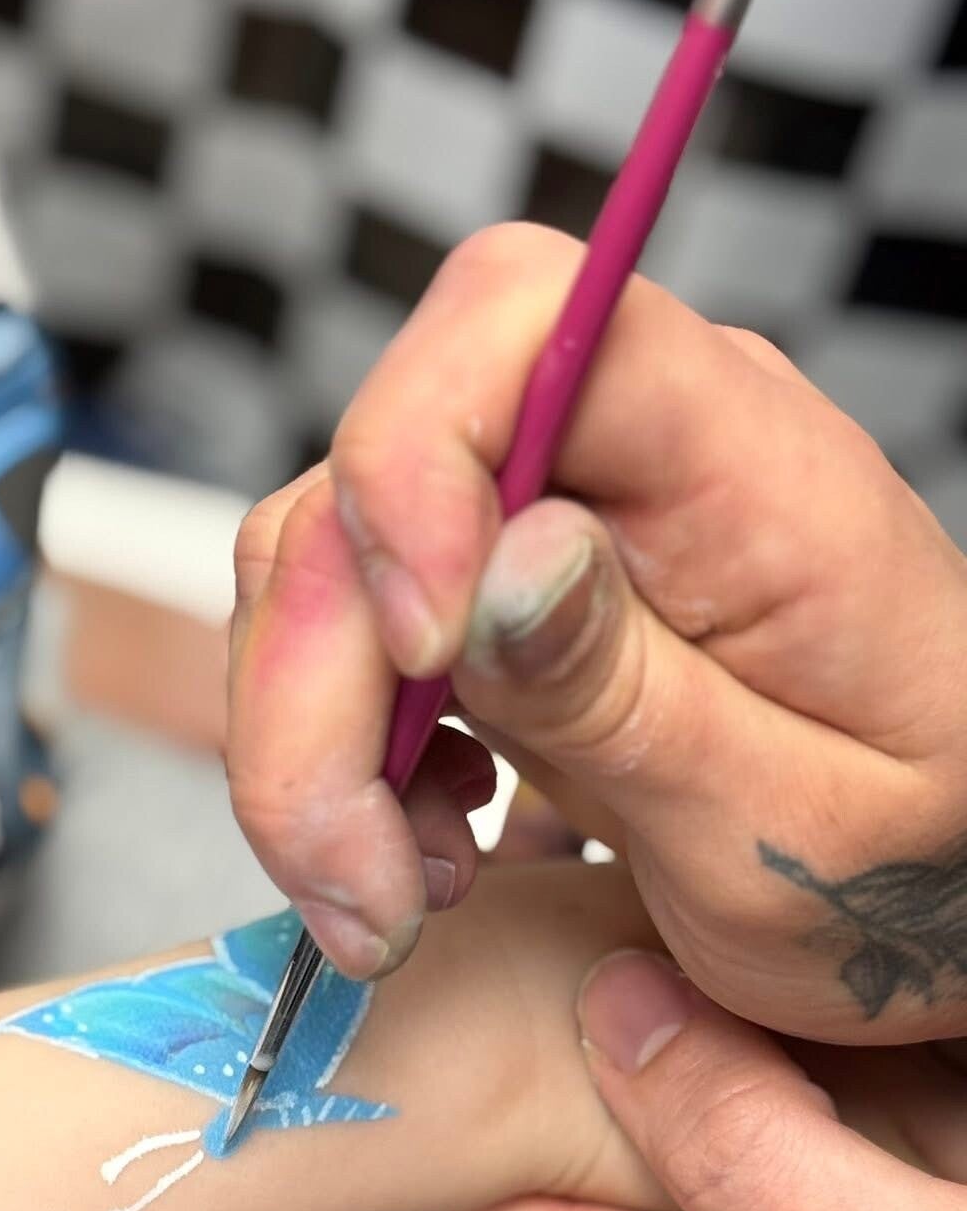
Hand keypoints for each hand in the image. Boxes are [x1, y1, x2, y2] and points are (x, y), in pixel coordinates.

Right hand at [226, 223, 966, 1039]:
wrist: (942, 887)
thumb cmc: (915, 861)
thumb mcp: (797, 833)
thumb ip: (639, 699)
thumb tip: (489, 575)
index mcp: (752, 466)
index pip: (522, 316)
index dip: (416, 455)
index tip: (422, 657)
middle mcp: (628, 455)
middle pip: (369, 476)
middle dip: (315, 689)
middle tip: (359, 884)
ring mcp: (544, 520)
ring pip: (321, 567)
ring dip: (308, 746)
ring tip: (396, 894)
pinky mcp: (489, 597)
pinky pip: (343, 636)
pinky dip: (334, 753)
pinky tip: (416, 844)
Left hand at [431, 948, 966, 1210]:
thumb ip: (752, 1149)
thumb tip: (611, 1004)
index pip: (465, 1191)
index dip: (487, 1061)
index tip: (536, 951)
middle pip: (534, 1201)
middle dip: (580, 1078)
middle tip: (661, 964)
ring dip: (660, 1126)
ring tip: (739, 1037)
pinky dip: (720, 1190)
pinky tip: (806, 1143)